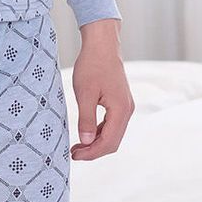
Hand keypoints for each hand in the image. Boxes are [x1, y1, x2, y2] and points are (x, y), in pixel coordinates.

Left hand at [70, 19, 132, 161]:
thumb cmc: (92, 65)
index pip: (108, 142)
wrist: (102, 44)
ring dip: (96, 143)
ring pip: (113, 134)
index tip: (74, 156)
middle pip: (113, 142)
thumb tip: (86, 142)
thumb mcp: (85, 94)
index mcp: (121, 110)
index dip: (91, 153)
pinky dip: (99, 132)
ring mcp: (125, 106)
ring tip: (77, 146)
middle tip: (74, 154)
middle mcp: (127, 110)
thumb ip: (86, 119)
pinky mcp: (120, 102)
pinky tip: (86, 134)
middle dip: (94, 151)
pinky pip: (112, 124)